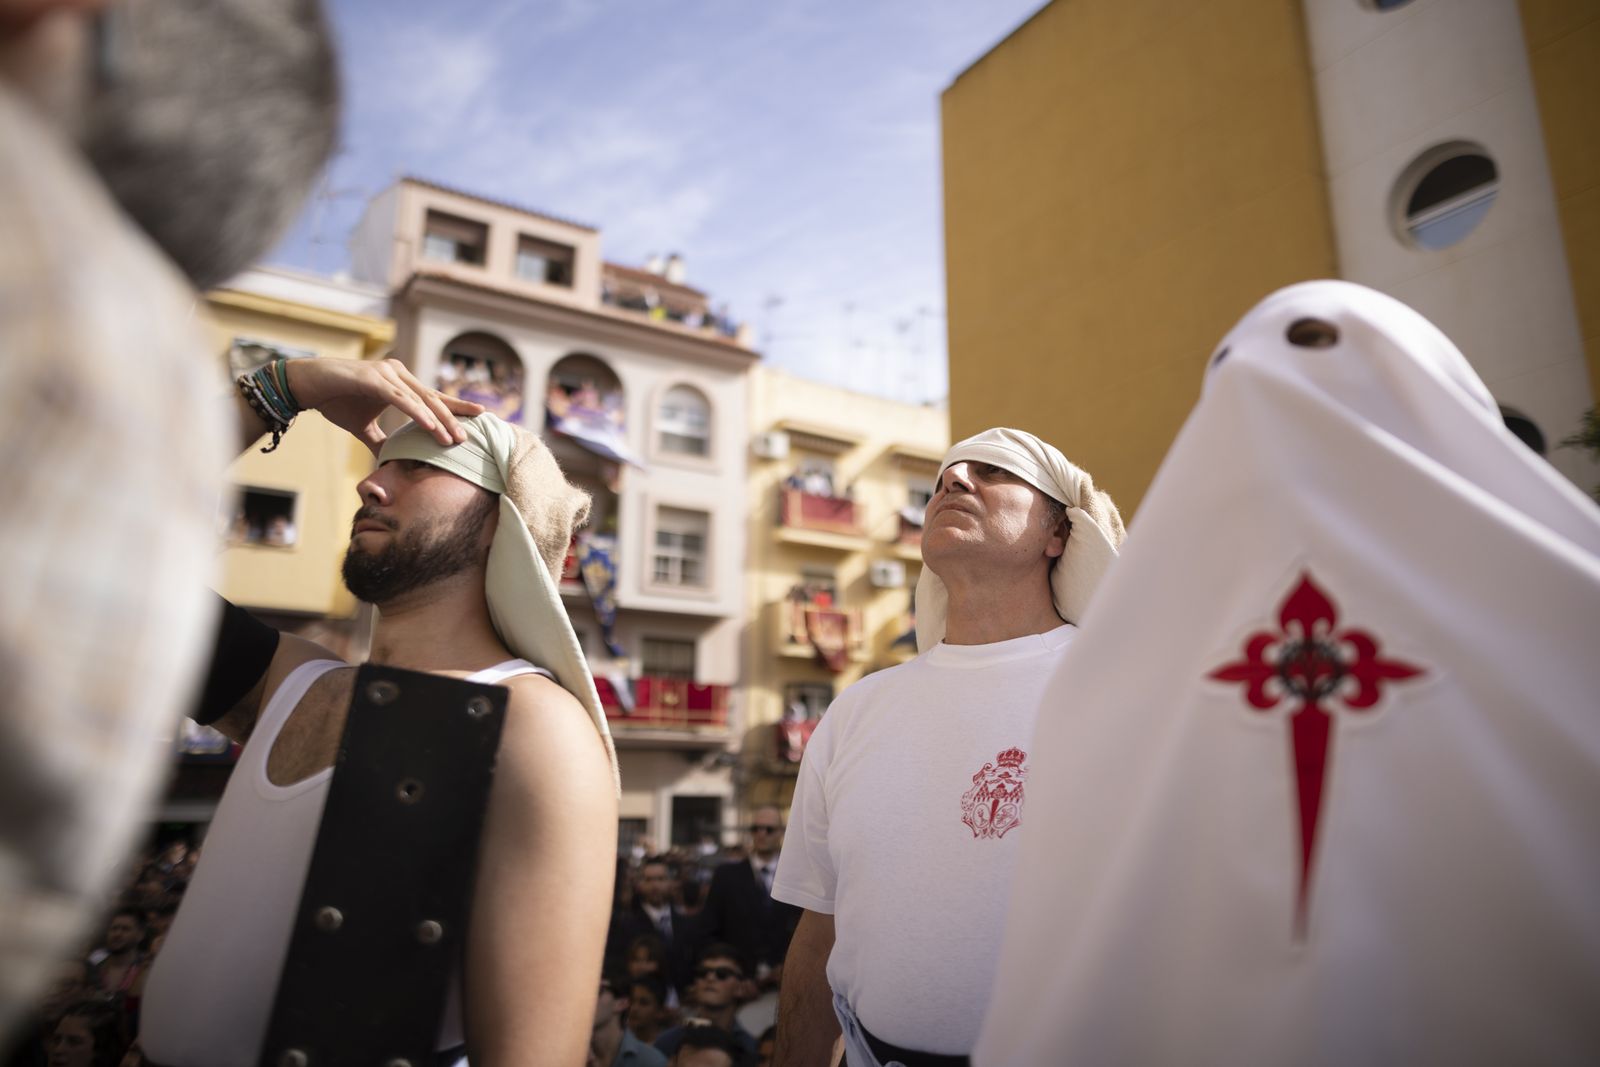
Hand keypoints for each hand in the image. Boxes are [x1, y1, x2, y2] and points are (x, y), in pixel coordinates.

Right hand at [285, 358, 483, 454]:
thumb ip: (380, 441)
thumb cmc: (335, 400)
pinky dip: (417, 413)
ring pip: (420, 400)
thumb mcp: (363, 427)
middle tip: (472, 436)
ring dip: (439, 421)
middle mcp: (398, 374)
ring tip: (455, 439)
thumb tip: (389, 460)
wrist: (306, 385)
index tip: (479, 418)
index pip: (433, 398)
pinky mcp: (373, 379)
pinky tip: (431, 427)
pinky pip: (400, 399)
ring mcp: (386, 374)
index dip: (456, 408)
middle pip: (433, 399)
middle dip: (454, 418)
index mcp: (400, 382)